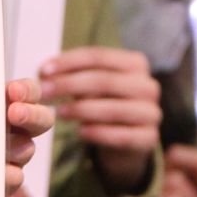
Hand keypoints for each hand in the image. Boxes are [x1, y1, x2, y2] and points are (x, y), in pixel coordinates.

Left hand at [4, 77, 54, 196]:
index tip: (13, 91)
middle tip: (15, 114)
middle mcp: (11, 127)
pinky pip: (14, 177)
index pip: (28, 92)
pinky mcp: (3, 183)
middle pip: (42, 118)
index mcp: (0, 103)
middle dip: (32, 115)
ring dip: (15, 148)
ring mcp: (11, 156)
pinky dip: (6, 175)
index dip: (27, 90)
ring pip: (27, 149)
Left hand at [39, 45, 161, 193]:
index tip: (44, 71)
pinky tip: (80, 132)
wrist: (128, 140)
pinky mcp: (149, 138)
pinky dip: (99, 133)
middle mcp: (148, 86)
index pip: (99, 56)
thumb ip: (72, 76)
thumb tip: (44, 72)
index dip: (69, 62)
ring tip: (58, 114)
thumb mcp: (91, 86)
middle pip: (105, 81)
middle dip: (70, 85)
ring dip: (82, 110)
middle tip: (45, 92)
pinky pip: (122, 135)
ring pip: (114, 109)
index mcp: (136, 63)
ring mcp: (152, 113)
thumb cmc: (105, 103)